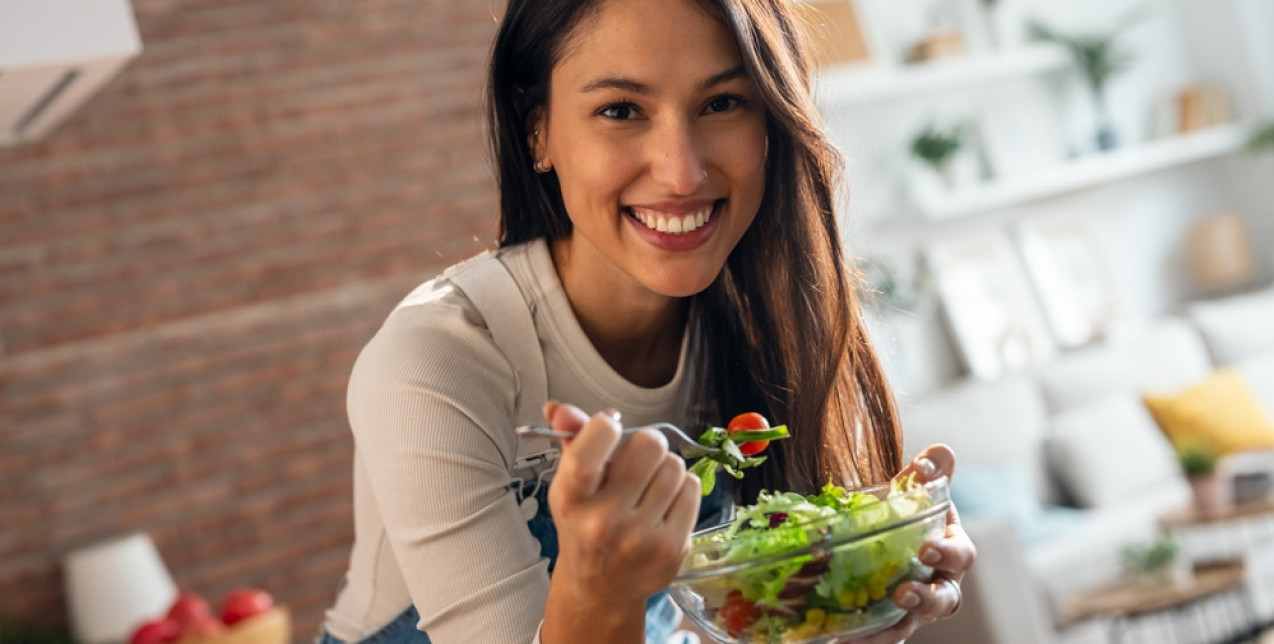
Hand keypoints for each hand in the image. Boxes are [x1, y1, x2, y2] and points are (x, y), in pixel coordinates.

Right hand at [543, 401, 701, 603]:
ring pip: (674, 465)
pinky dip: (682, 488)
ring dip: (665, 467)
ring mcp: (641, 539)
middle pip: (649, 446)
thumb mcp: (569, 485)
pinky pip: (692, 489)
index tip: (610, 426)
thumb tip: (559, 408)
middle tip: (637, 460)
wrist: (600, 587)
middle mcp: (603, 522)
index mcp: (571, 501)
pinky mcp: (672, 549)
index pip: (588, 452)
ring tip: (648, 486)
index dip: (605, 427)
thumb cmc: (585, 525)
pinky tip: (663, 503)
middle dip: (646, 444)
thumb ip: (570, 441)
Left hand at [838, 444, 975, 643]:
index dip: (947, 553)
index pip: (960, 553)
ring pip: (914, 623)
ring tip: (872, 632)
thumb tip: (936, 454)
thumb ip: (931, 470)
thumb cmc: (911, 511)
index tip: (926, 550)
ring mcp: (917, 606)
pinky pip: (886, 634)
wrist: (890, 532)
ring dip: (895, 627)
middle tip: (904, 592)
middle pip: (946, 599)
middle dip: (927, 597)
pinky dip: (868, 638)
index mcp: (951, 548)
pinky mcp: (893, 620)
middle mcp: (940, 582)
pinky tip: (843, 639)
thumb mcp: (919, 489)